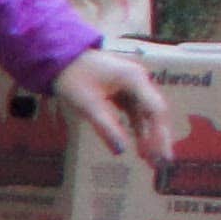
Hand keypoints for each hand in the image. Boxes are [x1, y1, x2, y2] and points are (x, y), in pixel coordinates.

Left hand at [53, 47, 175, 169]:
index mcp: (135, 80)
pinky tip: (139, 144)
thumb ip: (106, 127)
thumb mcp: (88, 105)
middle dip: (158, 138)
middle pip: (155, 112)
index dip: (159, 134)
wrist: (59, 57)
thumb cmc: (73, 77)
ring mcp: (132, 85)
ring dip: (148, 135)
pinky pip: (135, 111)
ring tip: (151, 158)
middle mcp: (139, 81)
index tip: (160, 155)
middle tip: (161, 163)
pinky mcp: (123, 90)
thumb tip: (121, 151)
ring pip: (146, 113)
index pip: (155, 110)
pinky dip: (137, 127)